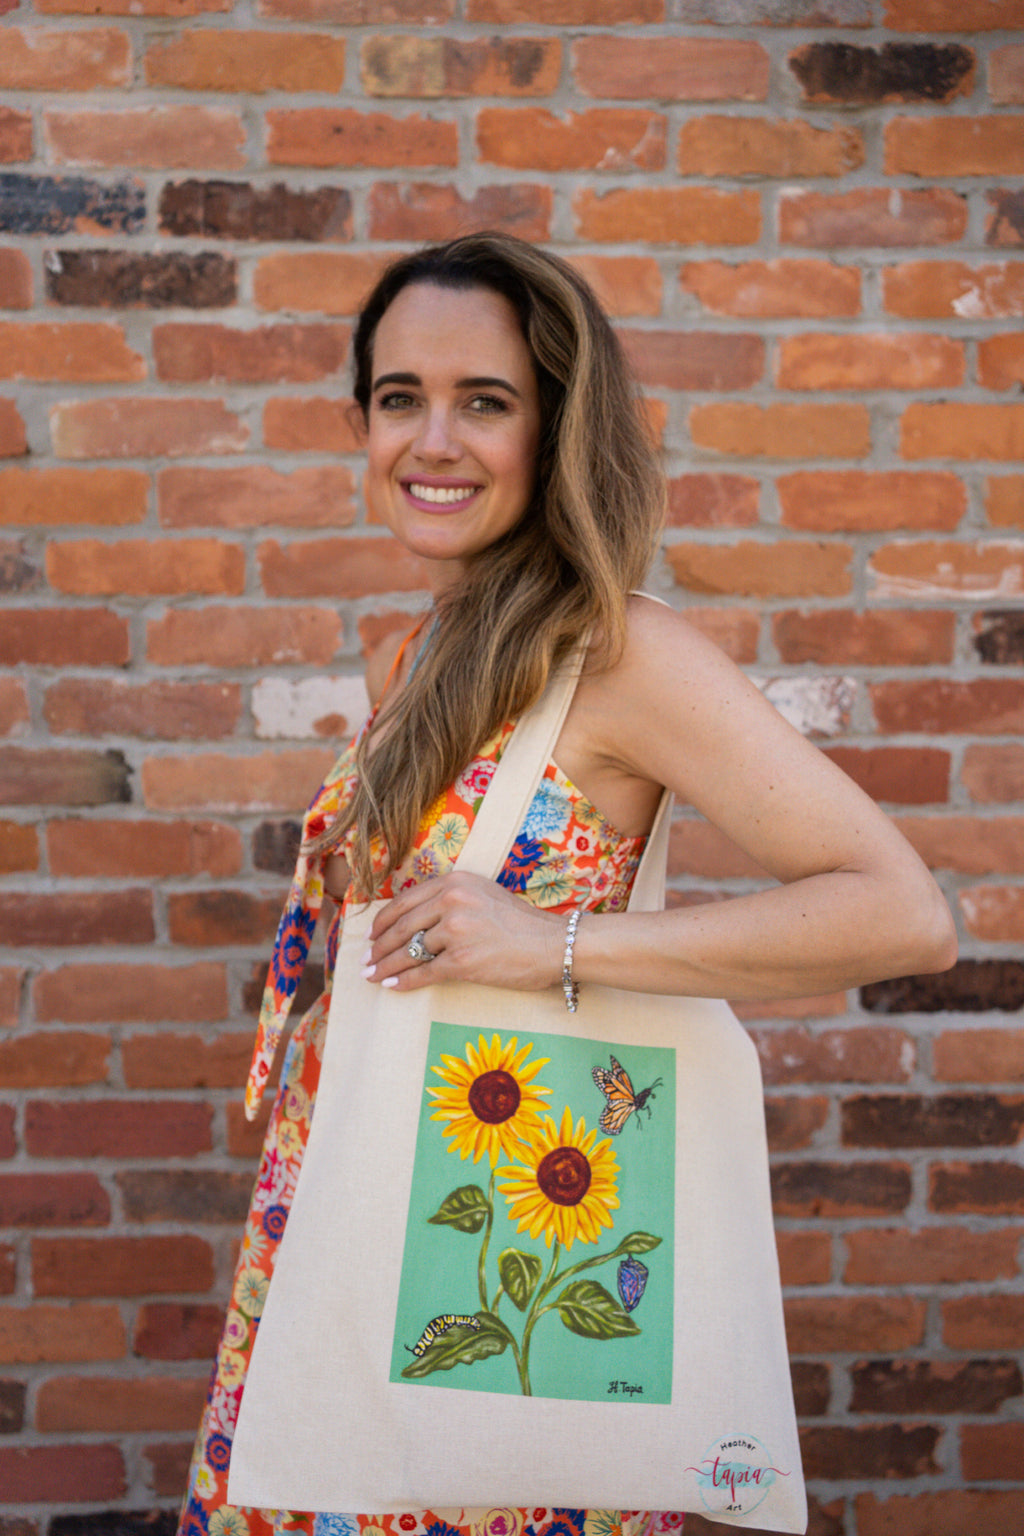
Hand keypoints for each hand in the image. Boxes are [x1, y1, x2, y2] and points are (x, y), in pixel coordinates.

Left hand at [362, 871, 565, 993]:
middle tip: (366, 961)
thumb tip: (415, 920)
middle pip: (402, 927)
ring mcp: (456, 931)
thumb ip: (450, 899)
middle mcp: (452, 901)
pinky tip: (392, 987)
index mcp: (455, 881)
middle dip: (379, 947)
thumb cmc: (521, 923)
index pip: (405, 901)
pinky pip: (424, 973)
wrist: (553, 944)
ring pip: (409, 951)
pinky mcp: (463, 960)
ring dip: (387, 966)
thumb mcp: (483, 894)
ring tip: (373, 976)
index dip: (383, 921)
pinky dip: (405, 982)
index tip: (372, 935)